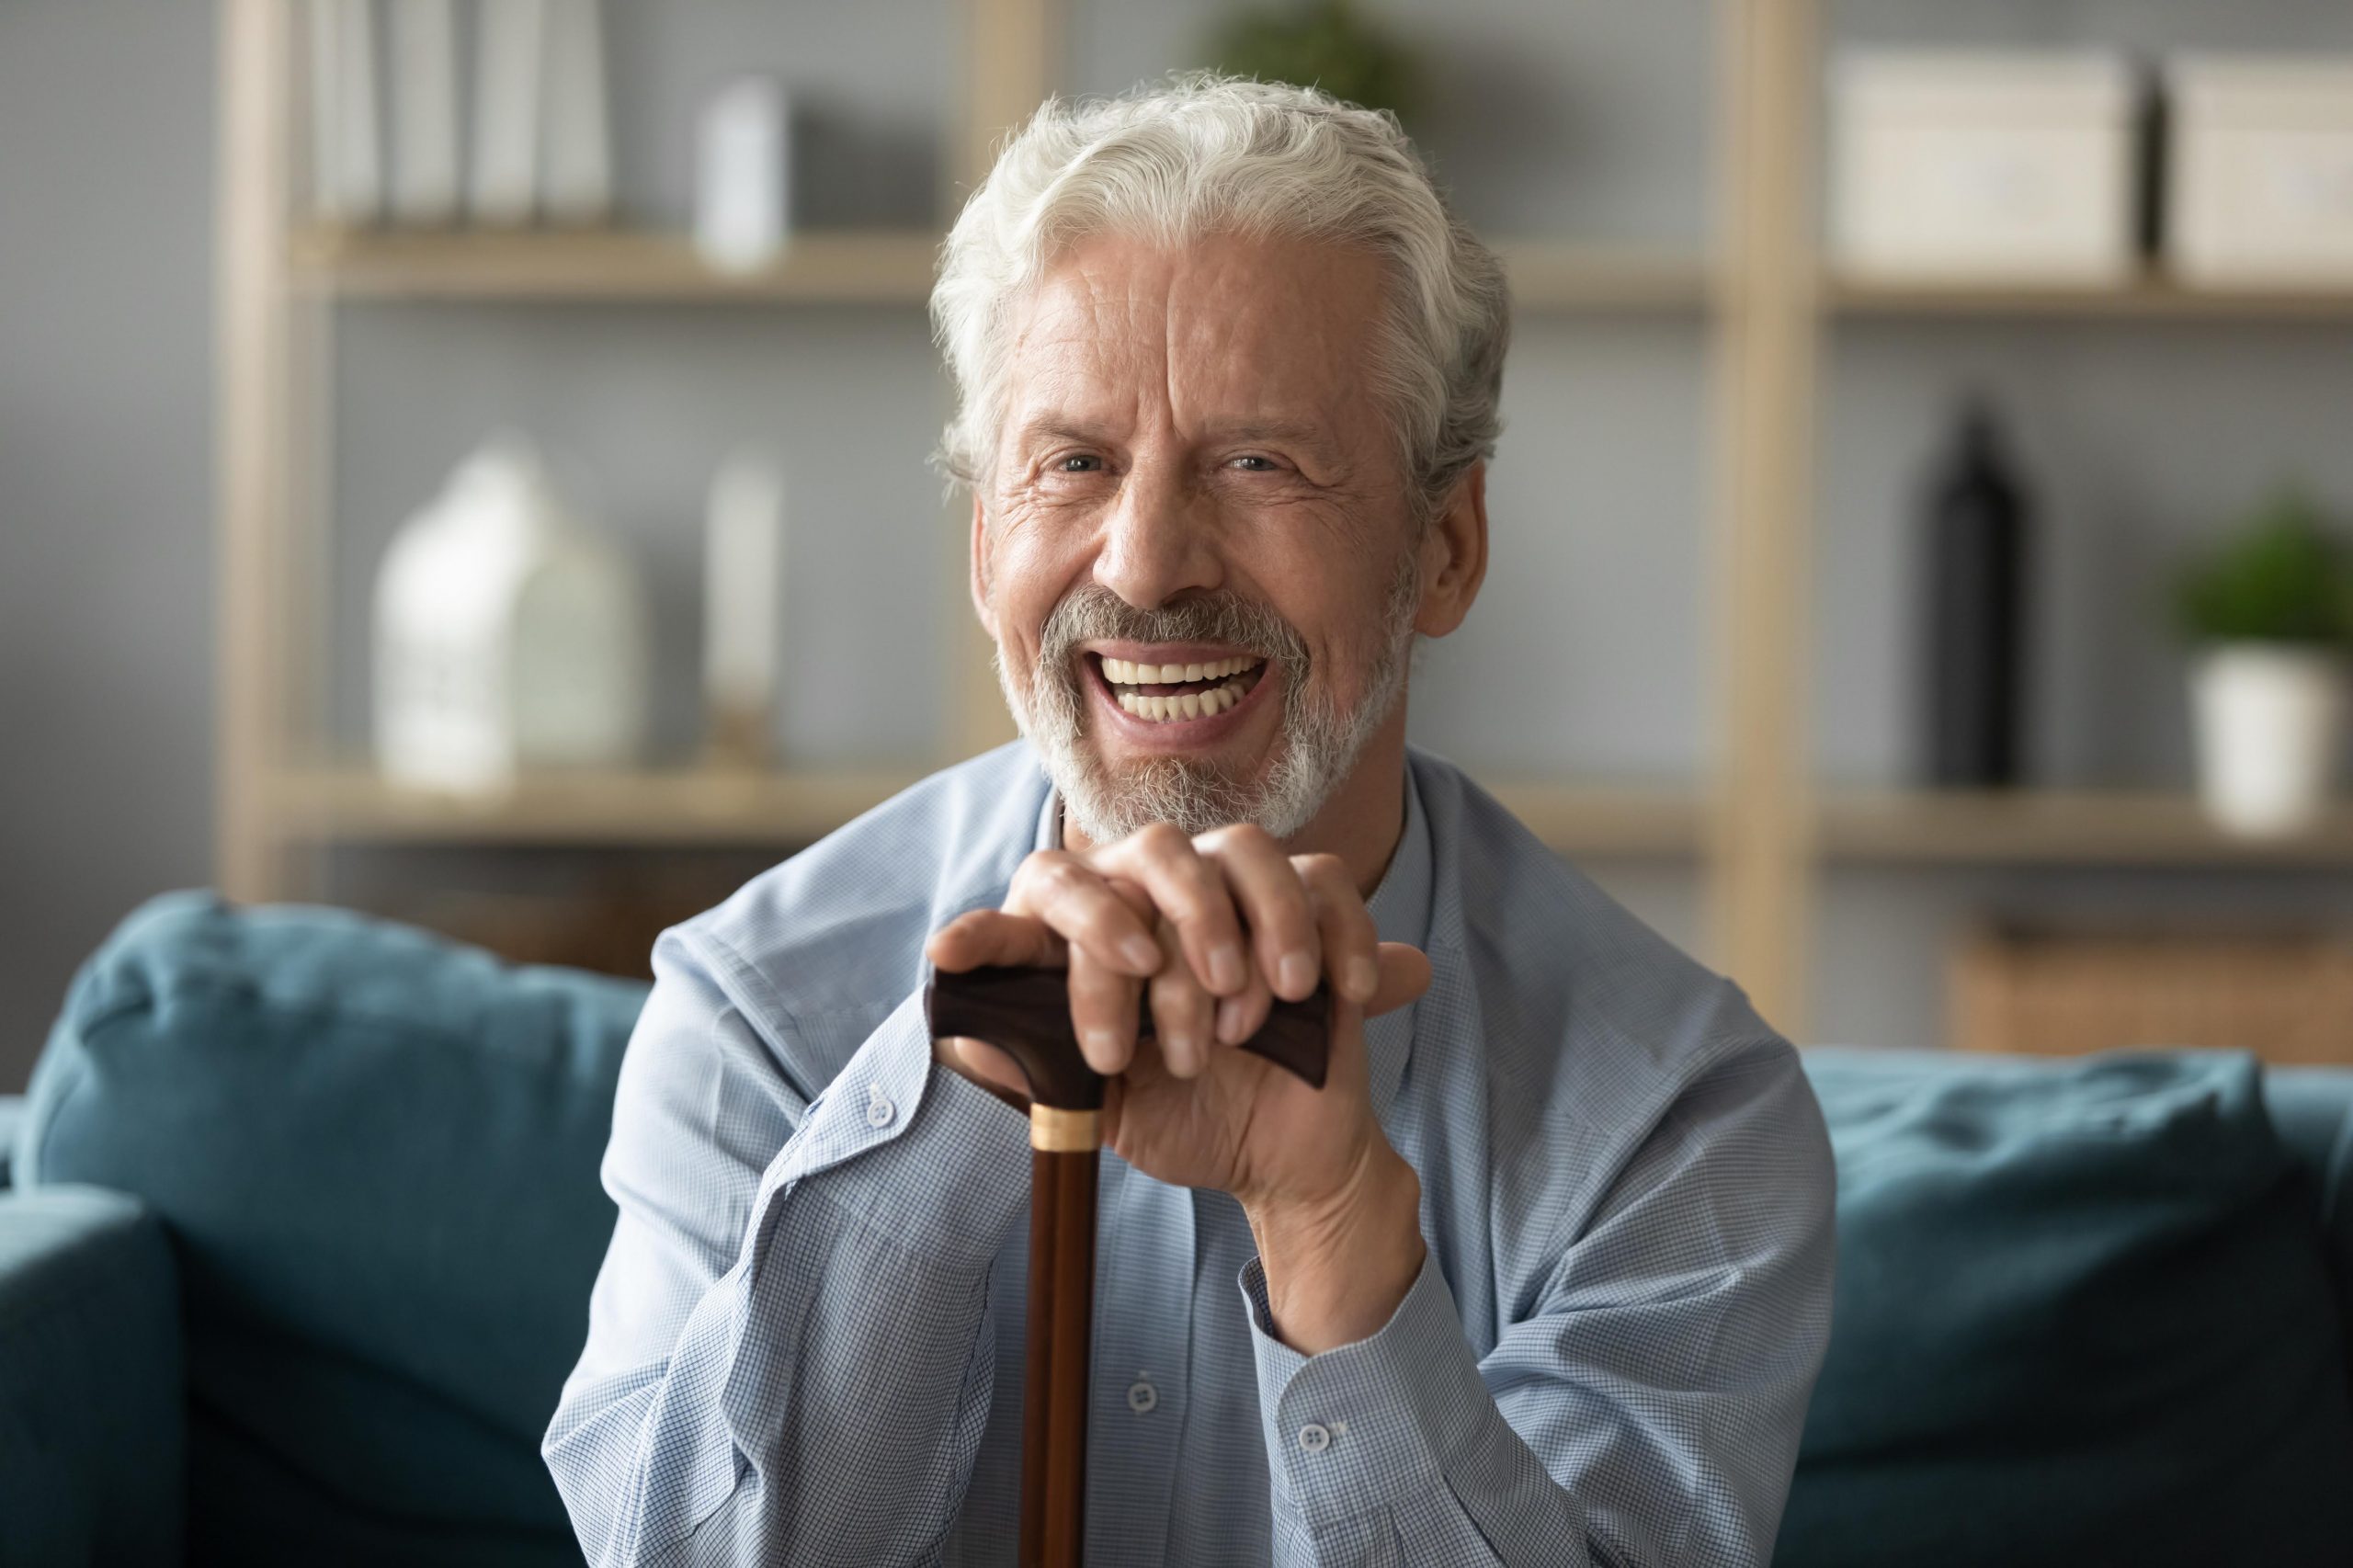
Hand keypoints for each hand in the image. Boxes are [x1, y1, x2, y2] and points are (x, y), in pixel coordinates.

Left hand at [925, 824, 1432, 1349]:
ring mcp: (1238, 894)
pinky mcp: (1312, 909)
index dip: (991, 928)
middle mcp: (1161, 897)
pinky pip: (1322, 882)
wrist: (1281, 1157)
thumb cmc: (1183, 1119)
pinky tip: (1322, 998)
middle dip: (1153, 931)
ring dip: (1241, 937)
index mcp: (1096, 940)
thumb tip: (960, 1038)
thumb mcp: (1099, 1113)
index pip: (1039, 900)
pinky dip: (1327, 938)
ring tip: (1241, 1029)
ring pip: (1239, 853)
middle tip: (1173, 1030)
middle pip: (1145, 857)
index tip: (949, 955)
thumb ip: (1035, 1076)